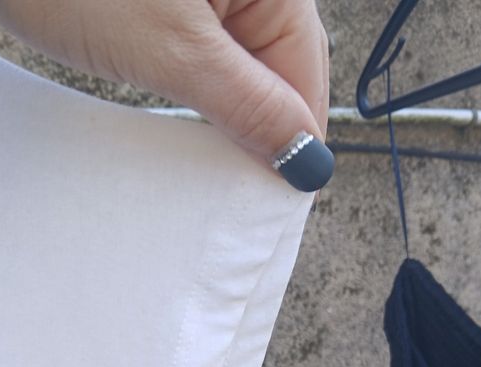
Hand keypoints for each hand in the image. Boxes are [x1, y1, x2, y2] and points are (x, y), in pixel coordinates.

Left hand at [0, 0, 328, 164]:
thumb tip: (309, 159)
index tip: (279, 201)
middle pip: (282, 70)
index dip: (298, 144)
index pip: (307, 78)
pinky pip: (211, 54)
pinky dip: (204, 92)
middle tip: (242, 193)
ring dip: (234, 117)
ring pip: (246, 66)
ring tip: (214, 165)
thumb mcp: (171, 52)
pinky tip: (192, 125)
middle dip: (265, 132)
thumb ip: (248, 105)